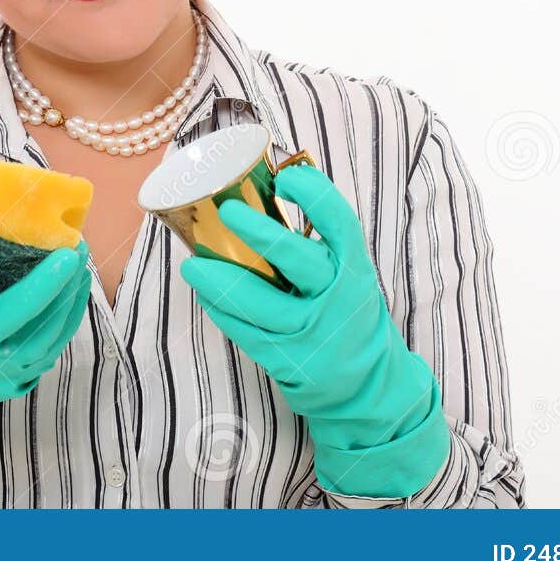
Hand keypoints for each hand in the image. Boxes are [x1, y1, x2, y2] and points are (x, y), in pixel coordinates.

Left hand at [178, 163, 448, 497]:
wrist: (367, 383)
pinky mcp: (286, 359)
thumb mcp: (348, 272)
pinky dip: (221, 310)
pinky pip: (245, 331)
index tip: (284, 177)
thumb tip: (268, 181)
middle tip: (227, 211)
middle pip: (297, 258)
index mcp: (354, 266)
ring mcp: (310, 331)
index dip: (313, 193)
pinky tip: (205, 294)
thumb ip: (320, 239)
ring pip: (259, 302)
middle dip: (259, 232)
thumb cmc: (346, 310)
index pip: (339, 220)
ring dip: (219, 280)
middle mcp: (336, 296)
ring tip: (191, 265)